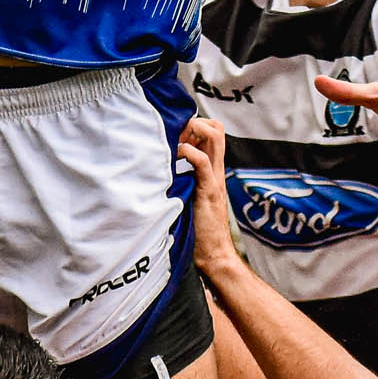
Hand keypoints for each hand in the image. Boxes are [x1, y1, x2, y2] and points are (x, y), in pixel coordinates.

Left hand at [177, 118, 241, 275]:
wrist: (214, 256)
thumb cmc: (198, 233)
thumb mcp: (191, 199)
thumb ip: (185, 183)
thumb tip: (160, 172)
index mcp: (212, 171)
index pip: (214, 132)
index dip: (196, 124)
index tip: (176, 133)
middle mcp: (216, 171)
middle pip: (217, 128)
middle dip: (196, 122)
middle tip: (177, 135)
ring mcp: (214, 180)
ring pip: (215, 137)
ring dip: (194, 131)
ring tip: (177, 143)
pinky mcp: (208, 191)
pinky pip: (203, 162)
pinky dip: (189, 153)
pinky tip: (176, 157)